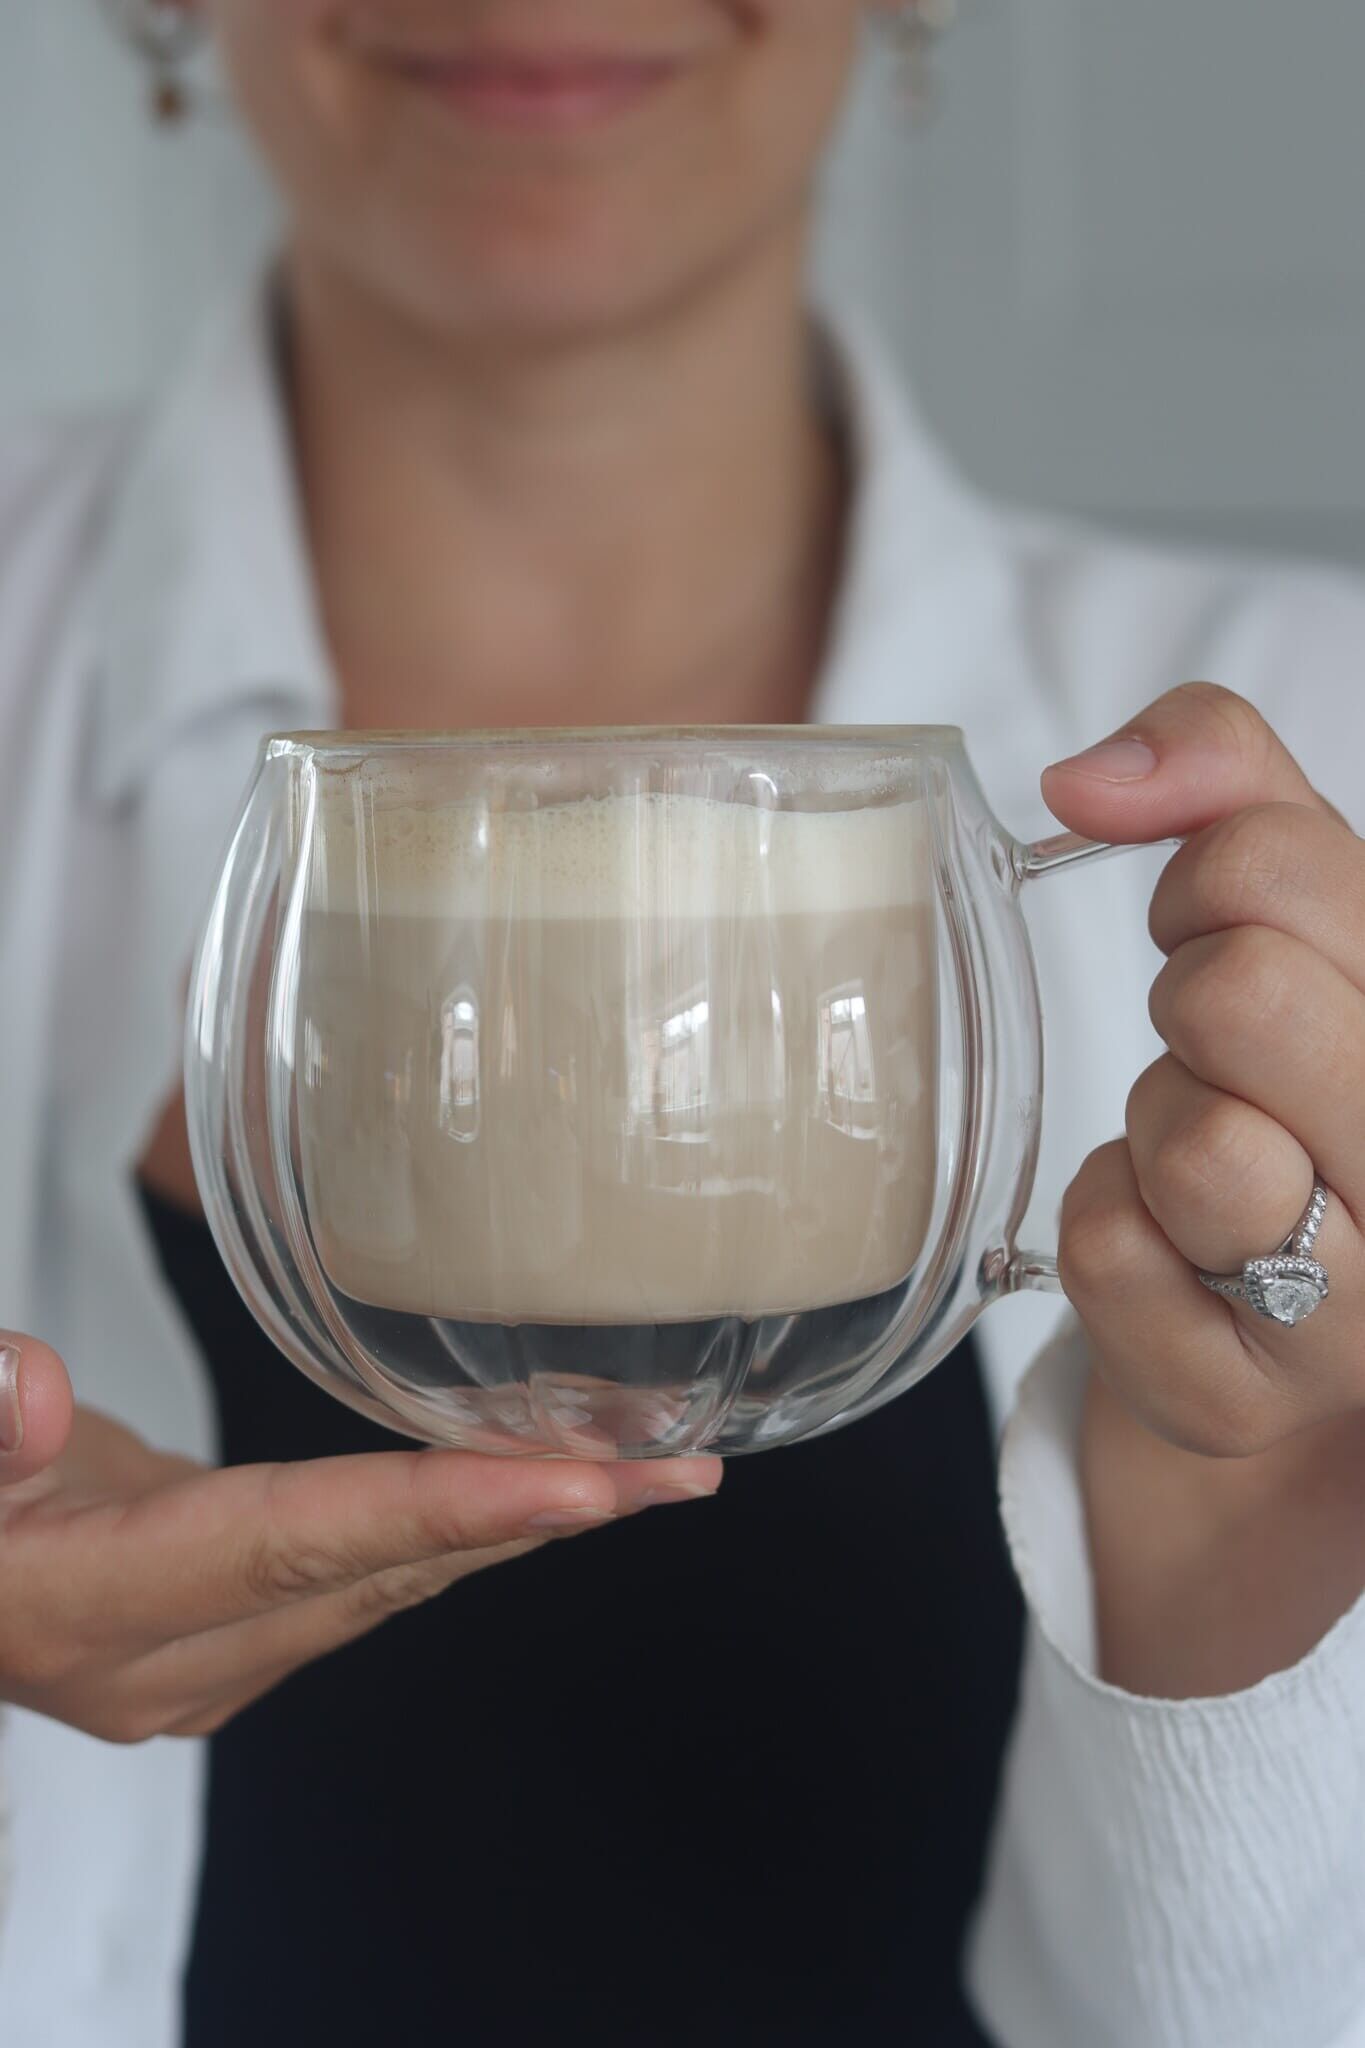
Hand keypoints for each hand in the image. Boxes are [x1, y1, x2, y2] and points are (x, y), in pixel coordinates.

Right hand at [0, 1332, 719, 1742]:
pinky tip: (540, 1487)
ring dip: (521, 1524)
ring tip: (648, 1466)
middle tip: (678, 1466)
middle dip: (542, 1517)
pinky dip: (456, 1532)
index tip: (586, 1487)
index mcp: (93, 1609)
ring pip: (392, 1584)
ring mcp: (204, 1667)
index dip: (445, 1511)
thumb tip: (29, 1387)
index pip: (300, 1545)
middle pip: (384, 1573)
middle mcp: (169, 1663)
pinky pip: (368, 1581)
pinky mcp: (226, 1642)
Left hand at [1041, 683, 1364, 1693]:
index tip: (1226, 940)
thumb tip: (1090, 778)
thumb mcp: (1294, 897)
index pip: (1275, 864)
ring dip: (1159, 1122)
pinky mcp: (1241, 1397)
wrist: (1284, 1290)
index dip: (1205, 886)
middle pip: (1238, 996)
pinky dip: (1107, 1218)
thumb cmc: (1296, 1070)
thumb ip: (1221, 772)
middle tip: (1218, 1046)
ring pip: (1187, 1142)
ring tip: (1209, 1151)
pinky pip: (1103, 1245)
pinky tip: (1173, 1240)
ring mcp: (1358, 1313)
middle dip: (1193, 998)